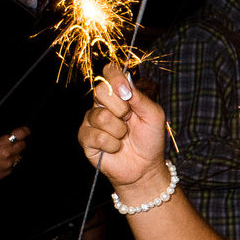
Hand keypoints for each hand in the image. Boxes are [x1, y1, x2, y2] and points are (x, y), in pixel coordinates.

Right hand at [0, 126, 27, 187]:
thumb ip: (1, 138)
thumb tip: (11, 137)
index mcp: (2, 144)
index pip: (21, 134)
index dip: (25, 131)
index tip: (26, 130)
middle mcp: (8, 154)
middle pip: (23, 145)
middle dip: (19, 142)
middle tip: (12, 143)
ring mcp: (9, 164)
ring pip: (19, 155)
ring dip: (14, 153)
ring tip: (2, 154)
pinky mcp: (9, 171)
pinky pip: (14, 164)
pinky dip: (10, 162)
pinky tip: (0, 161)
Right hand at [79, 71, 169, 196]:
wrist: (145, 166)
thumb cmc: (150, 139)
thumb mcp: (154, 115)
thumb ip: (141, 97)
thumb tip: (126, 83)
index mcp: (119, 94)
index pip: (108, 72)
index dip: (114, 78)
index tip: (126, 93)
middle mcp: (102, 104)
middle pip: (100, 91)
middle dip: (120, 108)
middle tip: (129, 119)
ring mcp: (91, 120)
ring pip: (100, 116)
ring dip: (119, 130)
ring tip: (124, 137)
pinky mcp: (85, 138)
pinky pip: (96, 136)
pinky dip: (111, 144)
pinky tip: (116, 148)